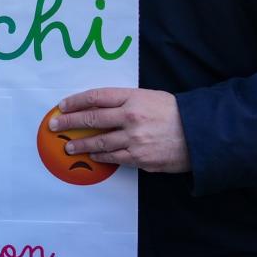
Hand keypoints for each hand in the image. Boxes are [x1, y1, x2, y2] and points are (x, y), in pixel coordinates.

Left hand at [50, 88, 190, 172]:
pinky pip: (115, 159)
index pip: (96, 98)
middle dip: (69, 123)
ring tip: (68, 146)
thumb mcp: (150, 98)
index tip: (62, 106)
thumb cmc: (175, 113)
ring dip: (80, 145)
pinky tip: (93, 156)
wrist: (202, 134)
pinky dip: (101, 158)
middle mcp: (130, 118)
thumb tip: (98, 109)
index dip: (75, 102)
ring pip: (99, 143)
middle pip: (91, 119)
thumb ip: (125, 102)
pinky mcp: (140, 158)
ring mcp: (134, 140)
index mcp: (133, 98)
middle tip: (54, 125)